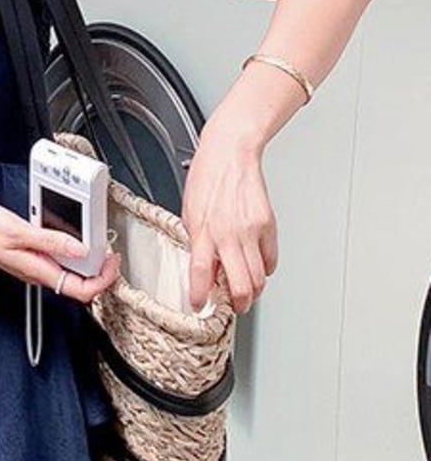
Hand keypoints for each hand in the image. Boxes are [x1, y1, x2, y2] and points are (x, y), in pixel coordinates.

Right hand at [0, 198, 119, 305]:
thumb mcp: (20, 231)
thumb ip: (52, 241)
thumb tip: (81, 250)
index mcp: (39, 270)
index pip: (81, 291)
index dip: (102, 280)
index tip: (111, 262)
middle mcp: (39, 271)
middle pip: (80, 283)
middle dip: (100, 270)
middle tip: (109, 249)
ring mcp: (36, 264)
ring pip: (70, 271)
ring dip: (87, 259)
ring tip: (97, 240)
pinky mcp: (32, 253)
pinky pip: (59, 258)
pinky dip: (72, 248)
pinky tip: (74, 232)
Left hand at [180, 122, 278, 313]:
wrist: (231, 153)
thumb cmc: (207, 179)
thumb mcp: (189, 215)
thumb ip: (196, 244)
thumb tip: (202, 270)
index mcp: (204, 232)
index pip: (200, 275)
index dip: (200, 296)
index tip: (199, 306)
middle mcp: (229, 234)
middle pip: (239, 285)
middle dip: (237, 304)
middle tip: (234, 307)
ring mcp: (251, 231)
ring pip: (258, 277)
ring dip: (253, 292)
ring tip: (245, 293)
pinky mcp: (268, 225)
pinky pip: (270, 259)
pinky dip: (265, 270)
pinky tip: (257, 269)